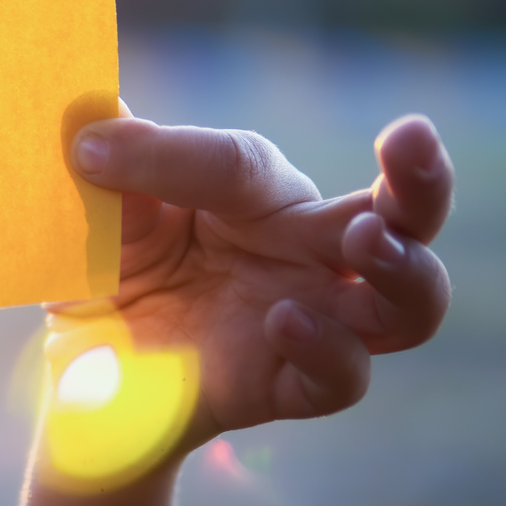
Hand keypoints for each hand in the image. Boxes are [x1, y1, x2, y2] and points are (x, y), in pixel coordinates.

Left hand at [64, 104, 452, 449]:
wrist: (85, 375)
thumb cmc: (110, 277)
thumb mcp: (98, 225)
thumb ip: (109, 175)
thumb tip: (90, 120)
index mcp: (256, 196)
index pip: (243, 165)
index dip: (173, 156)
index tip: (90, 152)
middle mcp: (303, 251)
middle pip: (400, 214)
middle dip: (420, 178)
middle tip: (412, 139)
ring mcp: (309, 319)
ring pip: (408, 303)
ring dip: (404, 270)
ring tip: (369, 241)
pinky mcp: (289, 386)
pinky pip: (342, 375)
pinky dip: (327, 349)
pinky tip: (284, 321)